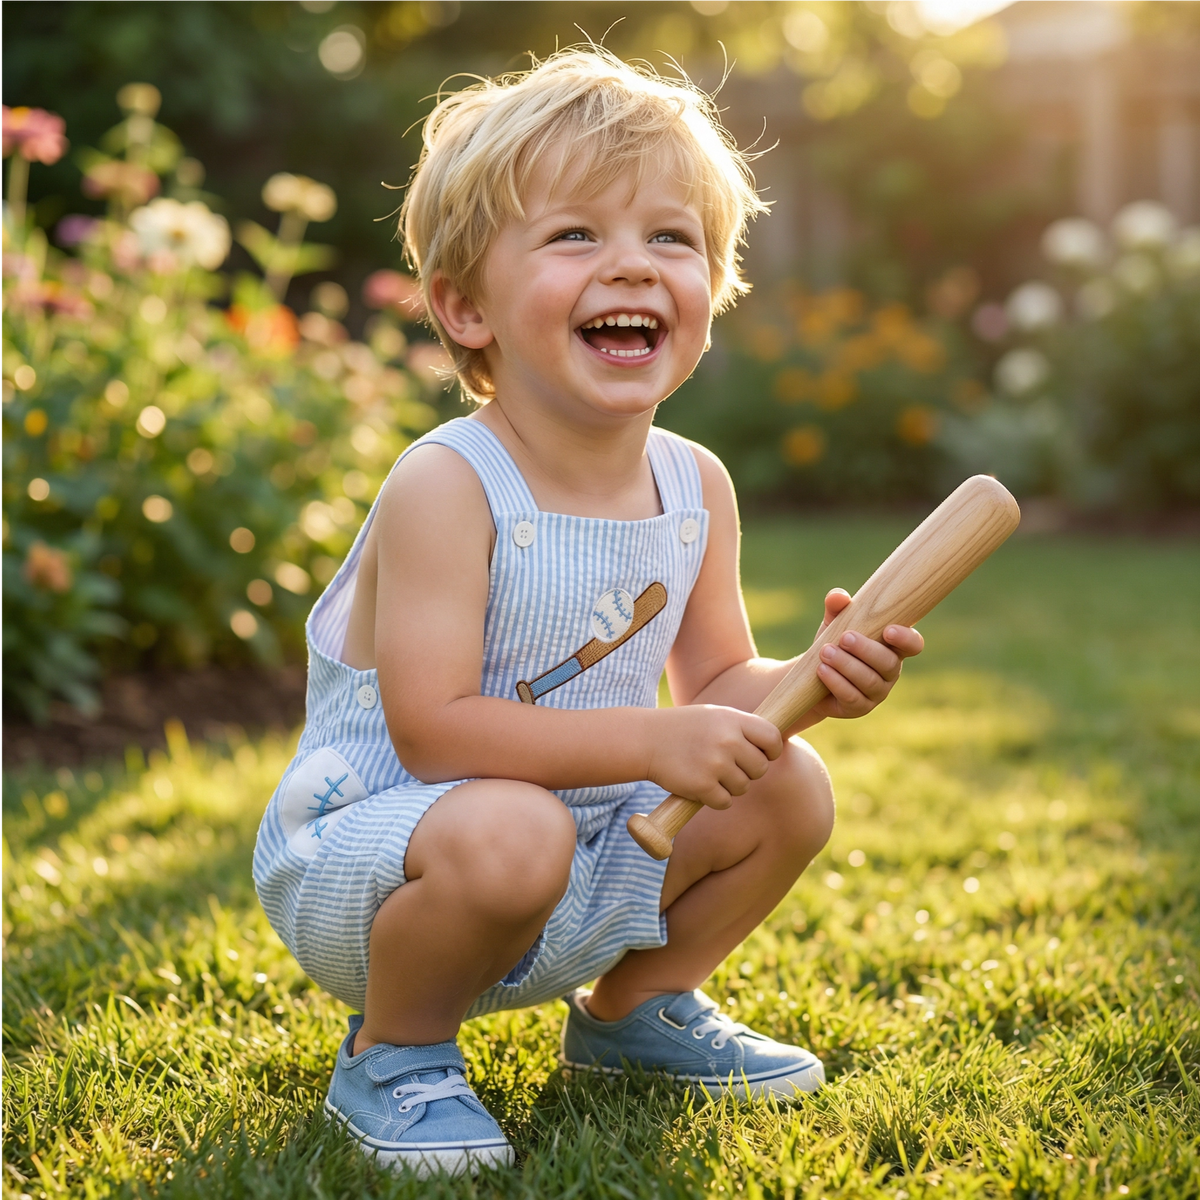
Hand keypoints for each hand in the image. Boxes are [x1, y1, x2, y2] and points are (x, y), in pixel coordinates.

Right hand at [646, 705, 782, 809]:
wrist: (645, 740)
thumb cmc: (683, 728)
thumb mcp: (714, 715)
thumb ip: (742, 727)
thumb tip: (774, 744)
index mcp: (733, 719)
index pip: (772, 738)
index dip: (771, 750)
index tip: (762, 755)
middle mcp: (728, 740)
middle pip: (760, 768)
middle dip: (748, 772)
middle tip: (728, 767)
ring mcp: (715, 764)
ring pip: (743, 787)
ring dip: (730, 786)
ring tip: (709, 773)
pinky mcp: (702, 786)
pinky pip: (724, 801)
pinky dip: (715, 798)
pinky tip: (700, 786)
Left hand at [809, 588, 923, 720]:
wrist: (811, 674)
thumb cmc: (833, 642)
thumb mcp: (834, 622)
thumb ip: (838, 608)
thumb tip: (838, 596)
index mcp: (893, 647)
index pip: (912, 644)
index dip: (906, 638)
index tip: (888, 630)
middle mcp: (890, 671)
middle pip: (889, 663)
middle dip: (866, 650)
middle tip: (844, 637)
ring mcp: (877, 692)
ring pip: (870, 681)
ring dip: (847, 665)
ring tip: (825, 652)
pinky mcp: (859, 708)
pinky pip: (852, 697)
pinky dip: (836, 682)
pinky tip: (822, 670)